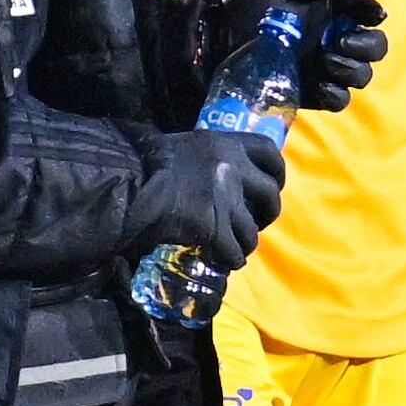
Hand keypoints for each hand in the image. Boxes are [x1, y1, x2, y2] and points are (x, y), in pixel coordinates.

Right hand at [134, 130, 285, 269]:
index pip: (269, 152)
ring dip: (244, 243)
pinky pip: (234, 253)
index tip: (274, 185)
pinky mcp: (214, 227)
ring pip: (251, 232)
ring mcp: (225, 199)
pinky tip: (221, 261)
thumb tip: (213, 175)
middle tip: (255, 223)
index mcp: (225, 144)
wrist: (128, 182)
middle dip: (267, 214)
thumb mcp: (184, 149)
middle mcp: (232, 169)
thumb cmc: (144, 162)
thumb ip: (206, 160)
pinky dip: (230, 260)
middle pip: (271, 195)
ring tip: (231, 248)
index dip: (277, 172)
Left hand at [206, 0, 388, 112]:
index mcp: (330, 11)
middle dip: (368, 45)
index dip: (373, 11)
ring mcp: (324, 69)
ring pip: (361, 74)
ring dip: (352, 69)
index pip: (364, 10)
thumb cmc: (244, 8)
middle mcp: (333, 40)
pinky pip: (339, 100)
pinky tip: (321, 86)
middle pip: (374, 47)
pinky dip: (337, 95)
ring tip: (326, 61)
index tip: (372, 13)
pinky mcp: (312, 93)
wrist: (216, 42)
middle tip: (341, 43)